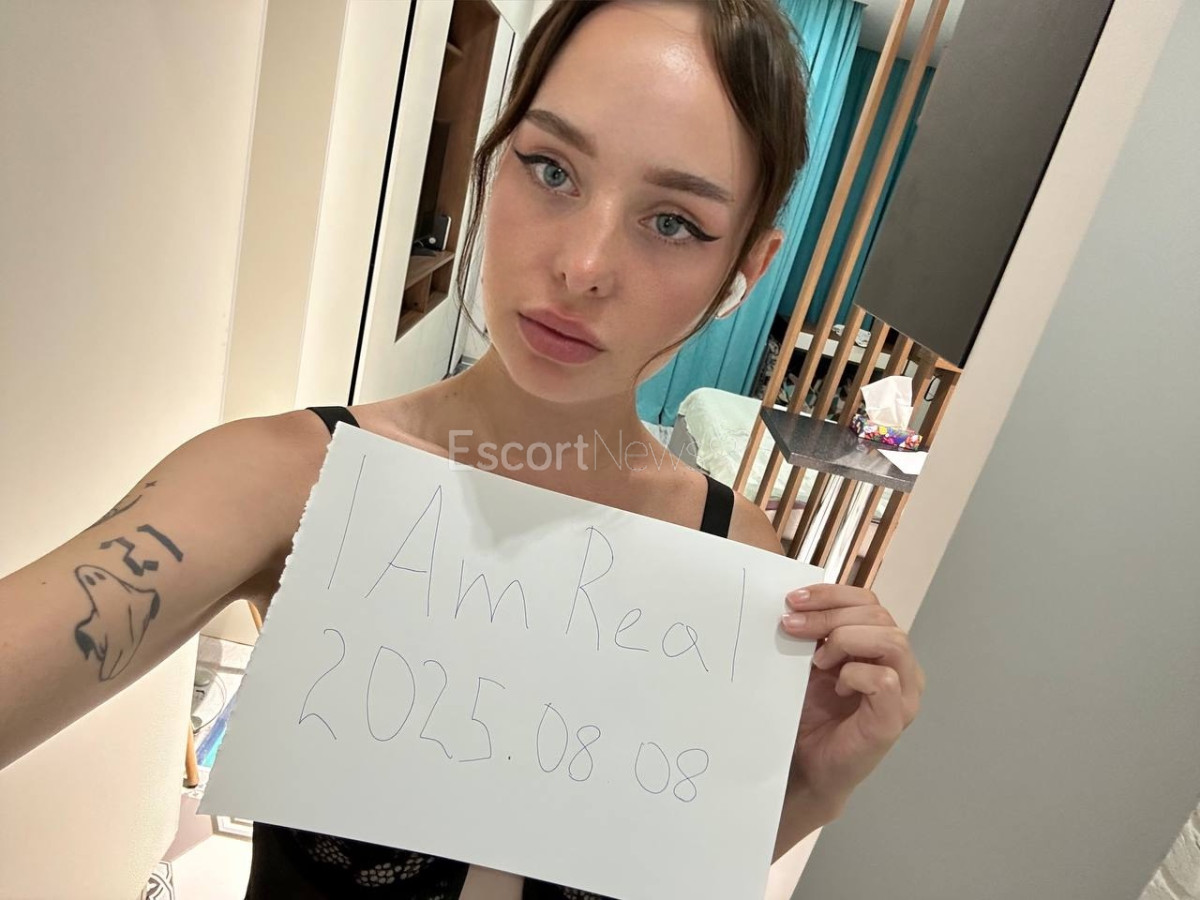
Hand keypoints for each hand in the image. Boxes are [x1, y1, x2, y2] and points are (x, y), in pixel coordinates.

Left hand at [779, 583, 923, 815]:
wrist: (805, 765)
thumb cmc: (810, 714)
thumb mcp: (809, 661)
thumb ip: (814, 632)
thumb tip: (795, 601)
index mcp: (881, 647)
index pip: (868, 601)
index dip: (832, 594)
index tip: (794, 599)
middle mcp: (901, 666)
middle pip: (878, 615)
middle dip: (829, 614)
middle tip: (791, 626)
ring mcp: (903, 694)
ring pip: (891, 640)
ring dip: (845, 640)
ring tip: (817, 660)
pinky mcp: (894, 719)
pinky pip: (885, 679)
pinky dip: (855, 674)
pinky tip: (836, 685)